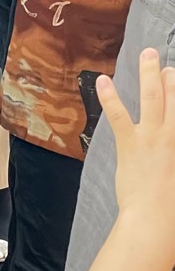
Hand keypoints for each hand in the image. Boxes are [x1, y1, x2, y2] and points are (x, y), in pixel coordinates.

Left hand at [100, 48, 174, 227]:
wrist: (157, 217)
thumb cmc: (171, 206)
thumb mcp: (174, 176)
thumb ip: (169, 157)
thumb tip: (164, 150)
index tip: (174, 78)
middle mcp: (174, 134)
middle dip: (170, 77)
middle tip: (165, 62)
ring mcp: (153, 137)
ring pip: (153, 97)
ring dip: (149, 73)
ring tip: (147, 54)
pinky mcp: (131, 143)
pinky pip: (118, 114)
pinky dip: (110, 96)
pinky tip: (102, 81)